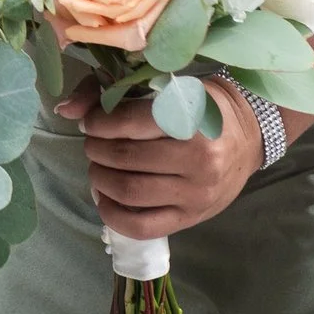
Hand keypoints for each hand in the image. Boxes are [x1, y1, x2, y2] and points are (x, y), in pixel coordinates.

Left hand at [56, 75, 260, 239]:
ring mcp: (195, 193)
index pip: (129, 122)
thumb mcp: (167, 87)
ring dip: (100, 178)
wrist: (247, 136)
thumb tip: (66, 110)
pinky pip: (142, 226)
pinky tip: (104, 198)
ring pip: (129, 192)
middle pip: (124, 158)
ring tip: (98, 167)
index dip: (98, 122)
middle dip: (95, 150)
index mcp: (191, 119)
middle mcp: (198, 158)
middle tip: (93, 144)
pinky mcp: (191, 218)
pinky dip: (112, 215)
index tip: (91, 122)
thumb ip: (113, 92)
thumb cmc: (201, 107)